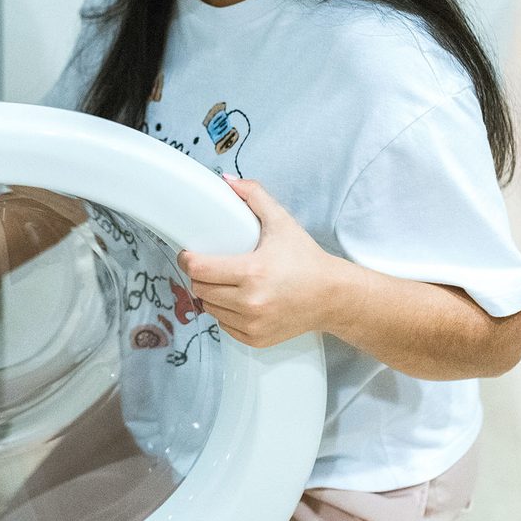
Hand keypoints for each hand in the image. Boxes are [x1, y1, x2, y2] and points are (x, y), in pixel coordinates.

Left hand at [177, 176, 339, 347]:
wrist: (333, 296)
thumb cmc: (306, 260)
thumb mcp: (281, 222)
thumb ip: (254, 196)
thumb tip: (228, 181)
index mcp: (252, 272)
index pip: (200, 269)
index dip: (187, 259)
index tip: (188, 254)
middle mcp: (251, 302)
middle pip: (200, 289)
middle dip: (200, 276)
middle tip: (208, 265)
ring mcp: (253, 324)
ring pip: (209, 308)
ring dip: (211, 295)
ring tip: (224, 282)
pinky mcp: (256, 339)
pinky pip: (223, 325)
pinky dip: (225, 313)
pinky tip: (237, 300)